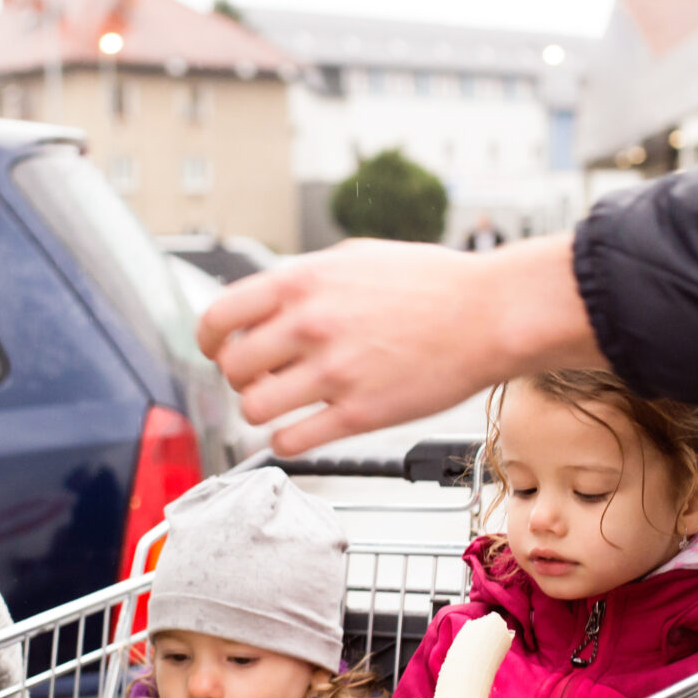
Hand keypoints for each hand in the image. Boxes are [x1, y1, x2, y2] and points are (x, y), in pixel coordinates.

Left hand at [196, 236, 603, 457]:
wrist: (489, 313)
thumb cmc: (433, 283)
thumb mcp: (356, 257)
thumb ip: (306, 278)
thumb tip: (269, 297)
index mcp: (303, 281)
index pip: (218, 317)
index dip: (208, 340)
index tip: (215, 349)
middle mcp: (310, 325)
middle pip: (232, 368)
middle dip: (240, 377)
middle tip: (260, 378)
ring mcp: (334, 372)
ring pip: (253, 408)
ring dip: (260, 411)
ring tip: (281, 405)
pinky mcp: (359, 414)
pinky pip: (291, 440)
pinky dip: (284, 441)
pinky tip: (299, 430)